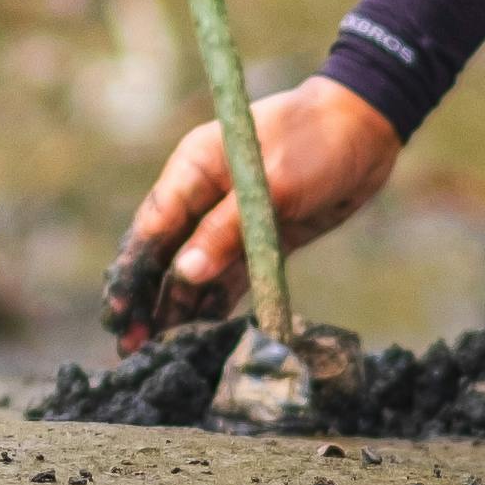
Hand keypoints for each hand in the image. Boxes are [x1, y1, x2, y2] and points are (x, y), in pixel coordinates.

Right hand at [99, 76, 400, 342]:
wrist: (366, 129)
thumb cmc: (315, 141)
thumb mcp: (271, 184)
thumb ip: (226, 229)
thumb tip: (184, 274)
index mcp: (194, 168)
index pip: (152, 227)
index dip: (132, 272)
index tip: (118, 313)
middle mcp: (204, 196)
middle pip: (164, 254)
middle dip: (146, 300)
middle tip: (130, 348)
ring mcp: (230, 219)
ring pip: (193, 272)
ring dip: (177, 310)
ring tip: (160, 355)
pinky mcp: (259, 239)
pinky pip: (229, 278)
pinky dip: (214, 305)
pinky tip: (200, 337)